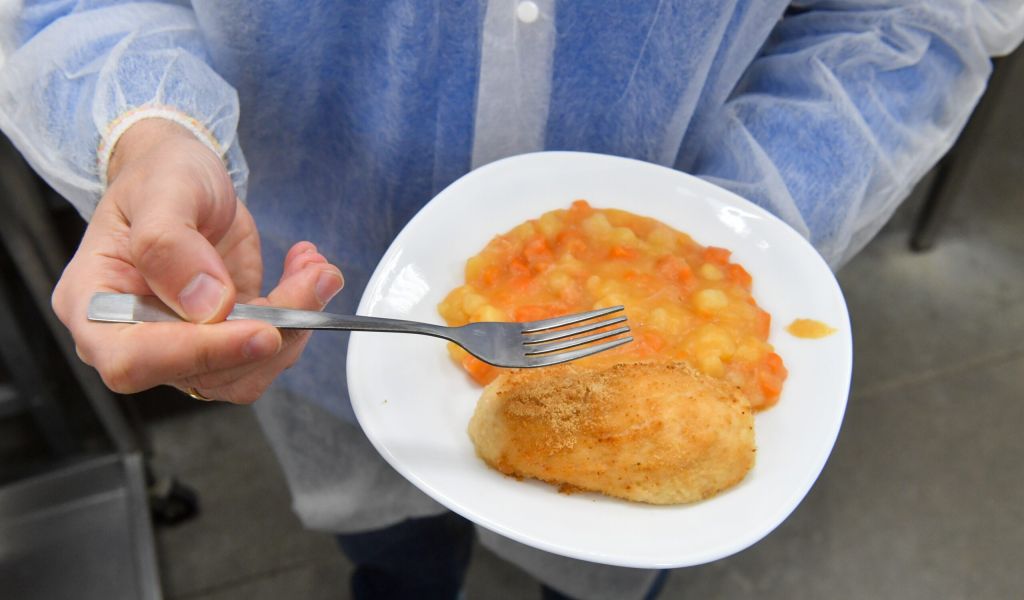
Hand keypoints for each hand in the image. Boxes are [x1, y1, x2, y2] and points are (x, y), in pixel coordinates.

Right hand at [52, 119, 343, 402]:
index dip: (198, 354)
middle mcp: (135, 336)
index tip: (259, 330)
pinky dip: (302, 317)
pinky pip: (269, 351)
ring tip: (316, 272)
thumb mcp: (162, 190)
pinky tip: (309, 272)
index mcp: (94, 306)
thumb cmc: (158, 176)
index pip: (134, 358)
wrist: (184, 174)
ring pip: (246, 370)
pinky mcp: (226, 337)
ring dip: (295, 327)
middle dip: (268, 334)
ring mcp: (184, 343)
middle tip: (311, 282)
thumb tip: (205, 304)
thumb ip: (170, 243)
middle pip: (203, 372)